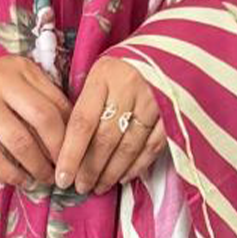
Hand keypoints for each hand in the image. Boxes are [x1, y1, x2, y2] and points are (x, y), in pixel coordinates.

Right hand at [0, 52, 71, 191]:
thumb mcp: (10, 80)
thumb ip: (37, 99)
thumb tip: (70, 138)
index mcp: (22, 69)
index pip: (59, 103)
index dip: (73, 135)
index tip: (78, 156)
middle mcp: (3, 80)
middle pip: (45, 120)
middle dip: (60, 152)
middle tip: (64, 172)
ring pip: (20, 141)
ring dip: (37, 167)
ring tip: (44, 180)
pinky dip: (10, 173)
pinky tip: (19, 180)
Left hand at [52, 61, 167, 193]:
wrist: (171, 49)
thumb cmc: (126, 65)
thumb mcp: (101, 72)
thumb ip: (86, 102)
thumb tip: (67, 145)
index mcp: (104, 76)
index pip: (82, 122)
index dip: (70, 154)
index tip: (62, 177)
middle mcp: (129, 88)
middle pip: (104, 139)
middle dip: (90, 169)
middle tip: (80, 187)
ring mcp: (154, 102)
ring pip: (128, 147)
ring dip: (111, 172)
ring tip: (98, 187)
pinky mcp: (173, 113)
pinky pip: (152, 147)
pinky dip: (136, 166)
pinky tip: (123, 177)